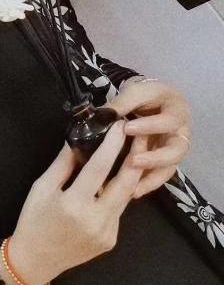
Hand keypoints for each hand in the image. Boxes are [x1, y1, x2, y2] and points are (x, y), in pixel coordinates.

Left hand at [105, 77, 191, 198]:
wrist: (156, 100)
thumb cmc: (148, 95)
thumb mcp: (136, 91)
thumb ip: (123, 102)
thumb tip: (103, 115)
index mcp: (177, 112)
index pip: (167, 121)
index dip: (148, 126)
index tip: (127, 128)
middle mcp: (181, 133)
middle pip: (177, 151)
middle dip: (156, 158)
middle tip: (134, 161)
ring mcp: (174, 149)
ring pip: (170, 167)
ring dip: (152, 178)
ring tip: (133, 189)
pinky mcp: (166, 160)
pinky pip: (160, 174)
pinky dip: (148, 184)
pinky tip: (133, 192)